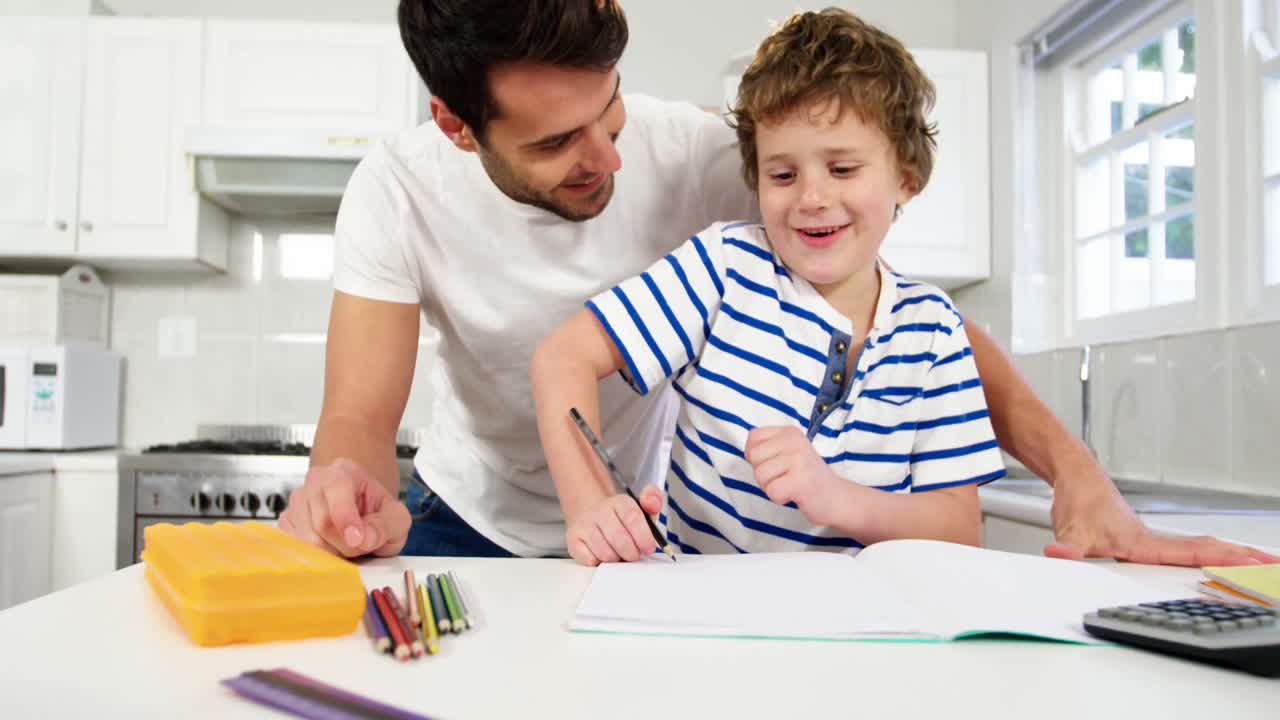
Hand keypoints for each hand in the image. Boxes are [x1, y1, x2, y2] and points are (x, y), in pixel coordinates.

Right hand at [278, 458, 410, 557]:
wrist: (363, 515)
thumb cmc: (377, 514)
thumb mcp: (397, 518)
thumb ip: (386, 526)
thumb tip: (364, 538)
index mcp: (343, 471)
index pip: (337, 491)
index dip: (347, 520)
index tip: (359, 540)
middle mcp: (316, 481)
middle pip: (322, 522)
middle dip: (346, 544)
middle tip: (361, 545)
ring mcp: (297, 502)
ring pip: (307, 540)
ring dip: (332, 552)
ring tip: (346, 544)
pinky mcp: (287, 522)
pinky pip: (296, 547)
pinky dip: (316, 556)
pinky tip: (330, 547)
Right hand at [565, 486, 663, 565]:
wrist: (591, 517)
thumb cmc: (621, 520)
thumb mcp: (640, 509)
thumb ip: (652, 502)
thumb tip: (653, 501)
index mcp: (619, 502)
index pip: (633, 518)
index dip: (643, 537)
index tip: (648, 549)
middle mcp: (599, 510)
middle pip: (620, 538)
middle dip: (631, 553)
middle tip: (634, 555)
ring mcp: (584, 524)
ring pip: (605, 552)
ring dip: (616, 559)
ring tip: (618, 554)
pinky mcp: (573, 539)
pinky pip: (590, 560)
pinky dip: (600, 562)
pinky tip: (603, 555)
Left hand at [745, 426, 845, 525]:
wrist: (836, 498)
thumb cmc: (806, 477)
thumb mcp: (788, 452)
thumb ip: (768, 447)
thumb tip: (748, 449)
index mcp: (790, 432)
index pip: (753, 437)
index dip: (756, 455)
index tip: (775, 464)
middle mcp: (795, 441)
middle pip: (753, 456)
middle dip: (763, 473)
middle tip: (784, 477)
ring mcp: (799, 459)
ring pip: (760, 475)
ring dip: (771, 486)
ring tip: (789, 485)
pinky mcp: (801, 480)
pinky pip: (772, 492)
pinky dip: (780, 498)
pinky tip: (794, 494)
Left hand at [1044, 460, 1277, 565]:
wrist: (1075, 475)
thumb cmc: (1079, 499)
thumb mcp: (1070, 531)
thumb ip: (1067, 549)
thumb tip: (1059, 556)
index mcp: (1143, 544)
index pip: (1191, 554)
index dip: (1222, 561)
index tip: (1253, 565)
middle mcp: (1153, 541)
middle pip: (1206, 551)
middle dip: (1241, 559)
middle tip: (1276, 565)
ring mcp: (1151, 540)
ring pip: (1198, 549)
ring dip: (1230, 557)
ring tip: (1263, 567)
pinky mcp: (1144, 540)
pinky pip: (1185, 549)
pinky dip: (1209, 554)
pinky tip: (1217, 562)